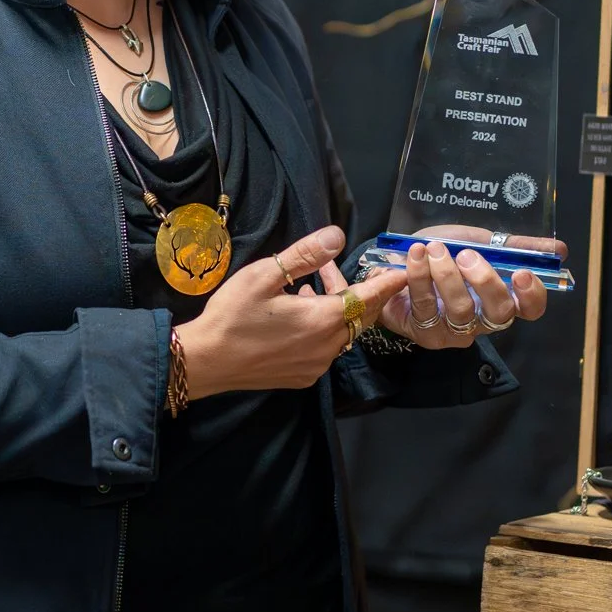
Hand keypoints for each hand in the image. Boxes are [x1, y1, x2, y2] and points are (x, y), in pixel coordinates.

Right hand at [175, 227, 408, 396]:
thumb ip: (304, 255)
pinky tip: (301, 313)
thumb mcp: (264, 275)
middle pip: (360, 317)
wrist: (206, 361)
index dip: (388, 282)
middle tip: (364, 272)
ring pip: (343, 333)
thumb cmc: (232, 314)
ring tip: (316, 285)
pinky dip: (324, 328)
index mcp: (322, 318)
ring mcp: (316, 365)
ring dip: (339, 309)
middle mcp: (327, 346)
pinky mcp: (304, 376)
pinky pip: (327, 348)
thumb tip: (337, 235)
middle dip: (364, 293)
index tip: (405, 269)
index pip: (368, 297)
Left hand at [376, 237, 556, 348]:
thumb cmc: (442, 254)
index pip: (530, 309)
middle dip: (486, 282)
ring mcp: (454, 332)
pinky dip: (420, 277)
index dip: (531, 296)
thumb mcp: (479, 241)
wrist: (397, 260)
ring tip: (434, 249)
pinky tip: (416, 255)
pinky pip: (427, 308)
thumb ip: (516, 246)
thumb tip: (560, 248)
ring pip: (461, 312)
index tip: (520, 272)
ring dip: (447, 276)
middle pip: (499, 314)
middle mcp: (482, 320)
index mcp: (501, 297)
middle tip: (467, 255)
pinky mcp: (426, 334)